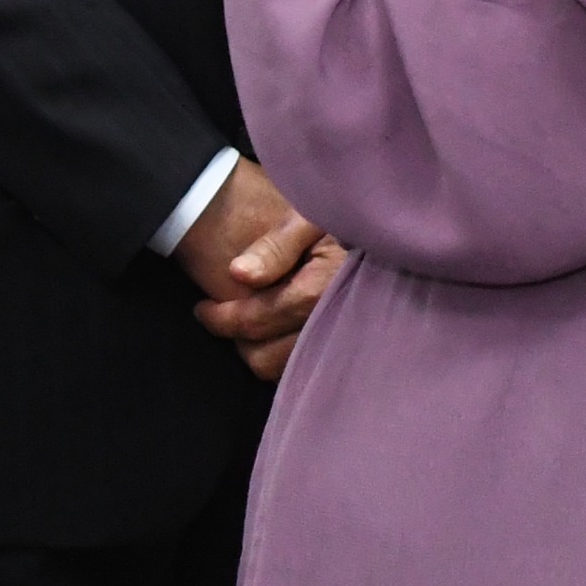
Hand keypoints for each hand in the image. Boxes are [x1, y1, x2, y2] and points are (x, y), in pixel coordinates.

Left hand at [178, 159, 340, 374]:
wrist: (382, 229)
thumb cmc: (343, 217)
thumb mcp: (310, 216)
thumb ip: (276, 244)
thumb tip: (238, 274)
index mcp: (319, 291)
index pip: (255, 321)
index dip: (221, 319)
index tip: (203, 308)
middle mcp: (331, 326)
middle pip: (265, 357)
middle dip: (238, 338)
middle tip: (222, 317)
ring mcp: (343, 343)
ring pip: (282, 368)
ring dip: (260, 349)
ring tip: (250, 323)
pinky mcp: (348, 350)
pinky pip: (305, 369)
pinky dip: (284, 355)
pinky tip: (278, 332)